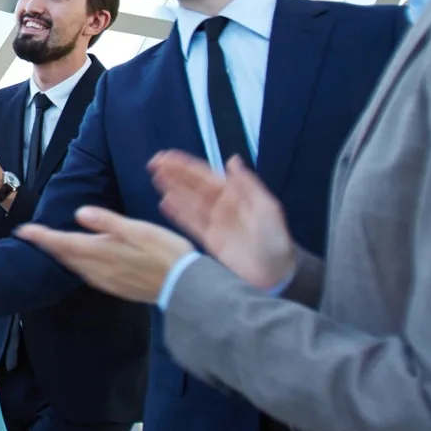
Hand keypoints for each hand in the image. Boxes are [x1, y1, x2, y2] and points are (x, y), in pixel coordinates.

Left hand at [16, 207, 191, 302]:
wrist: (183, 285)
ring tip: (50, 244)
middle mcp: (99, 270)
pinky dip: (75, 264)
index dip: (42, 237)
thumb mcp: (139, 230)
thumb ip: (108, 222)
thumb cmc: (165, 252)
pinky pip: (87, 275)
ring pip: (74, 267)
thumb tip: (80, 213)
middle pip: (65, 256)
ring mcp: (106, 281)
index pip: (63, 244)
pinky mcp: (115, 287)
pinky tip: (78, 260)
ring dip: (60, 255)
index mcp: (102, 252)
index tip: (24, 231)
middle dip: (47, 245)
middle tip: (31, 235)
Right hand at [149, 151, 295, 289]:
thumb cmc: (275, 238)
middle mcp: (221, 205)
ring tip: (156, 178)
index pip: (205, 175)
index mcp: (235, 194)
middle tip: (154, 163)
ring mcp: (214, 223)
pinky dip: (178, 213)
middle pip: (193, 186)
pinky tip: (165, 203)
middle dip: (174, 174)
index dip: (186, 166)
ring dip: (173, 190)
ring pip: (188, 202)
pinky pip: (190, 223)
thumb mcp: (266, 207)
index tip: (167, 157)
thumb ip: (247, 184)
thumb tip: (231, 159)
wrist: (276, 273)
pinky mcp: (209, 240)